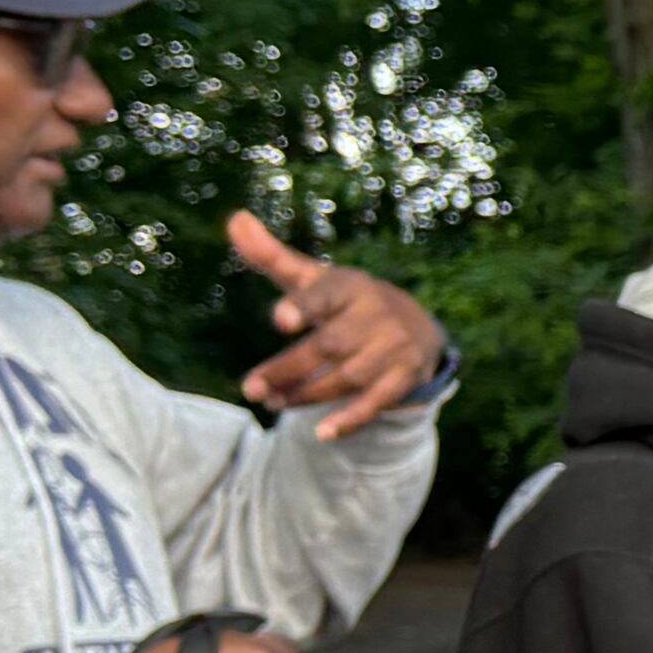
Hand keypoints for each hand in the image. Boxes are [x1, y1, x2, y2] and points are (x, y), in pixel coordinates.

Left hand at [230, 212, 450, 438]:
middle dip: (289, 368)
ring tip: (273, 404)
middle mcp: (376, 316)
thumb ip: (272, 256)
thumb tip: (234, 219)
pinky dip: (352, 419)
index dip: (303, 306)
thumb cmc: (347, 302)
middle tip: (251, 389)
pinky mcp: (404, 378)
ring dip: (308, 394)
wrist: (418, 326)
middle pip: (329, 346)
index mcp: (351, 287)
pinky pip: (377, 402)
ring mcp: (393, 349)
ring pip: (348, 377)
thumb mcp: (314, 279)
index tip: (280, 319)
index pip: (324, 296)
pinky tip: (322, 433)